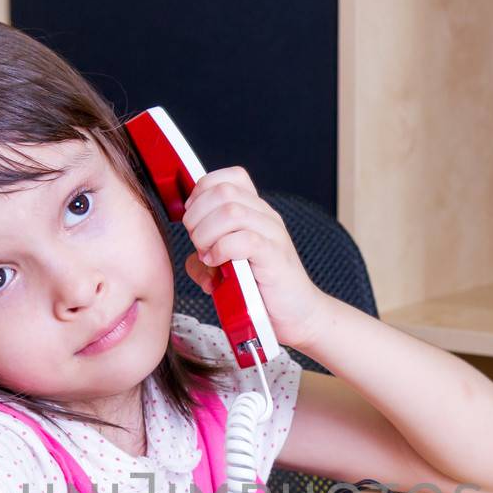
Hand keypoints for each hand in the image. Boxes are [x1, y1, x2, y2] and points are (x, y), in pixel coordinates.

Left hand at [181, 167, 330, 348]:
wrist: (300, 314)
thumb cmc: (264, 291)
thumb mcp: (228, 271)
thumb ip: (207, 260)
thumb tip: (193, 260)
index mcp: (255, 213)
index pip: (230, 177)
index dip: (203, 190)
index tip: (193, 216)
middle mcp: (265, 217)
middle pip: (223, 191)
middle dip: (197, 214)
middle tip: (196, 240)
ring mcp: (272, 234)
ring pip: (231, 211)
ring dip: (206, 232)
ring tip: (206, 253)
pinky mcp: (274, 256)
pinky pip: (243, 239)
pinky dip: (220, 250)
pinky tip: (217, 263)